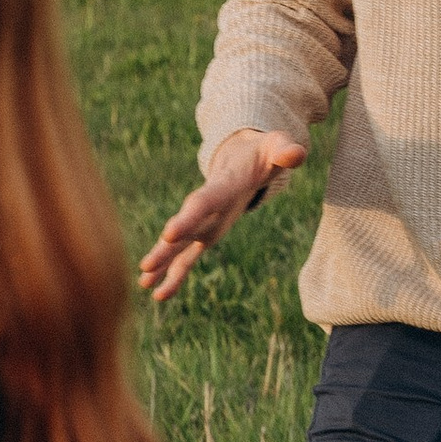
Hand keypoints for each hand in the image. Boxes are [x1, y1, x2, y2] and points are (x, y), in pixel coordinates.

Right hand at [138, 128, 307, 303]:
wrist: (241, 155)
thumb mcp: (276, 147)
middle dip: (165, 248)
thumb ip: (285, 150)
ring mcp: (204, 222)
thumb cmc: (262, 152)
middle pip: (184, 229)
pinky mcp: (206, 234)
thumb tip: (296, 155)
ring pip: (180, 246)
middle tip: (146, 265)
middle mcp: (207, 206)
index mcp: (222, 186)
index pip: (203, 203)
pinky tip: (158, 294)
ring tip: (143, 282)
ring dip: (163, 263)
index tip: (169, 234)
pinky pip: (188, 258)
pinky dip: (174, 275)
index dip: (188, 219)